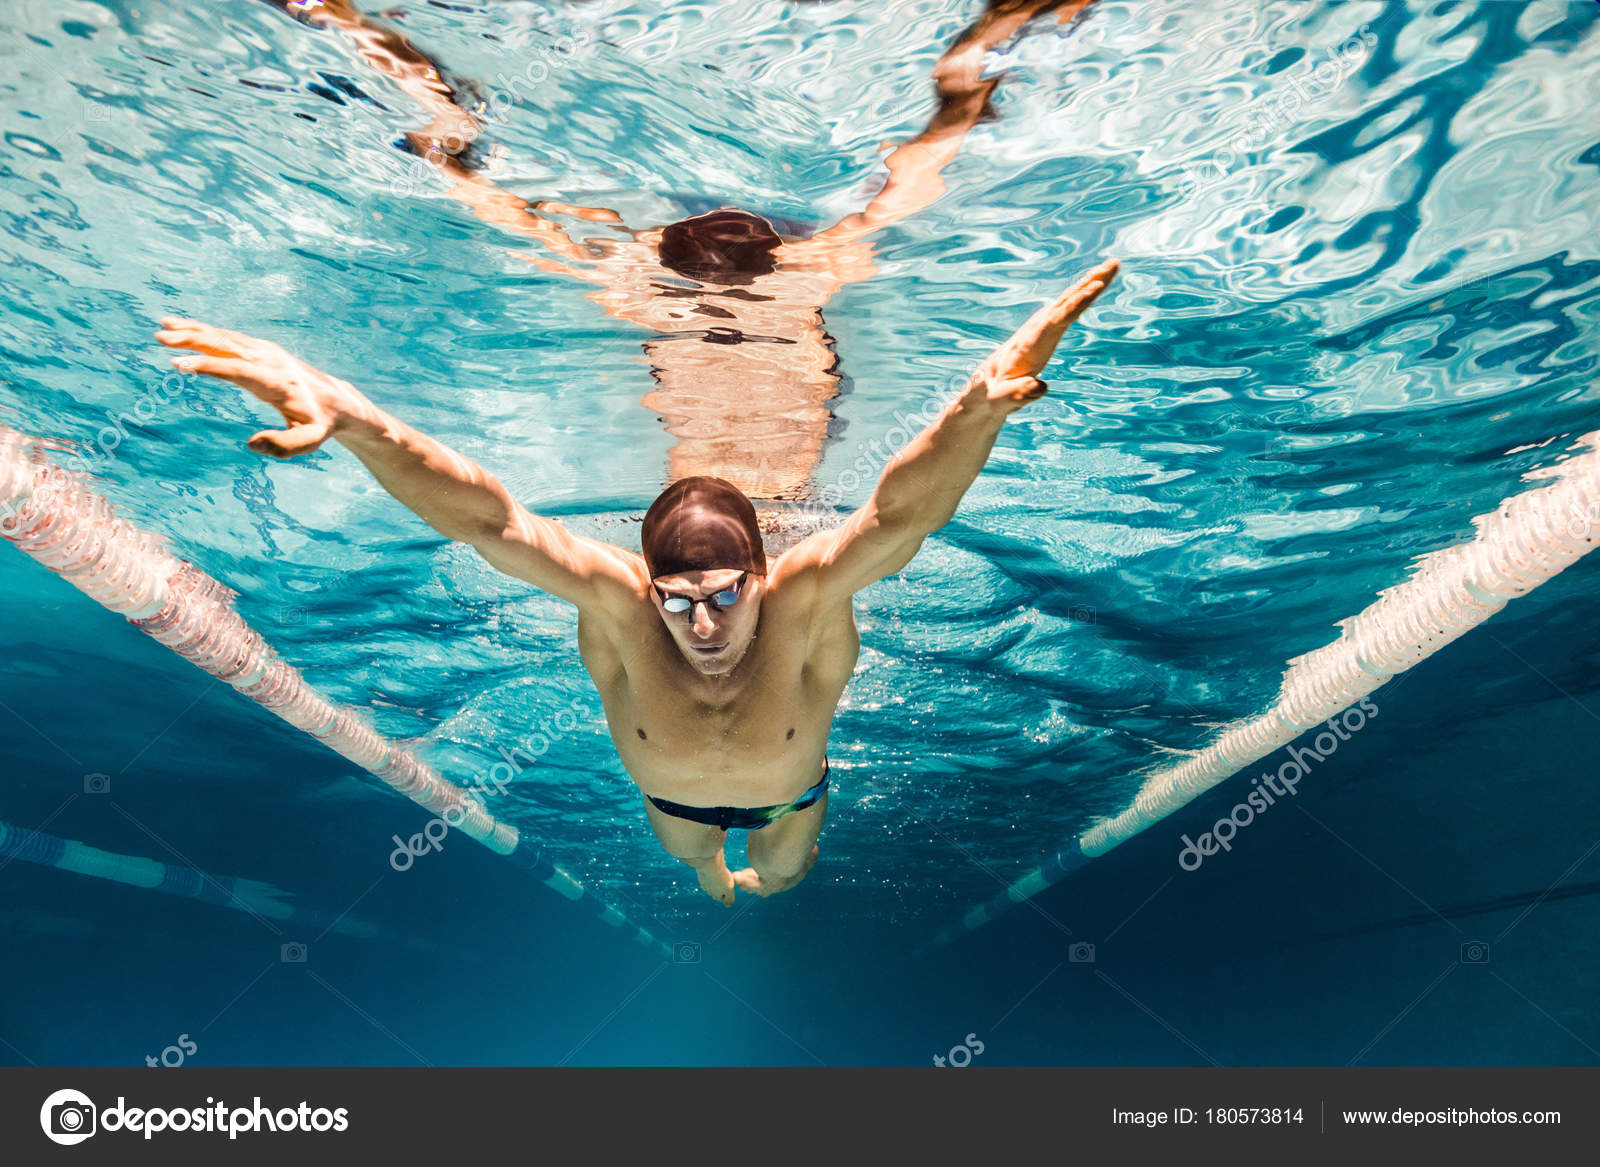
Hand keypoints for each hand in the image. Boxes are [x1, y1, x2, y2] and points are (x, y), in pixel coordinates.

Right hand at [155, 319, 353, 457]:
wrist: (336, 401)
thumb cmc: (319, 425)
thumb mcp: (308, 442)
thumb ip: (283, 446)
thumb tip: (251, 443)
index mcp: (274, 382)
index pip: (236, 370)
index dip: (207, 366)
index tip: (178, 363)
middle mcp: (268, 361)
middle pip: (226, 346)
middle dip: (192, 339)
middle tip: (160, 337)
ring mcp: (265, 351)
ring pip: (225, 337)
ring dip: (193, 330)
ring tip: (163, 327)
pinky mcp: (262, 349)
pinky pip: (229, 337)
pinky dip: (206, 331)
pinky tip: (184, 328)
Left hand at [970, 258, 1117, 409]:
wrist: (985, 391)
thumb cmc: (994, 397)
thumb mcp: (1003, 399)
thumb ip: (1019, 393)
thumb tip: (1039, 387)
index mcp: (1028, 344)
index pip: (1056, 320)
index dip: (1075, 304)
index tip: (1095, 287)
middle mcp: (1035, 330)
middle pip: (1066, 302)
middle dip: (1090, 282)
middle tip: (1115, 263)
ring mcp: (1040, 328)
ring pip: (1068, 300)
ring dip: (1091, 282)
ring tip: (1112, 266)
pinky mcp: (1045, 331)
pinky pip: (1068, 309)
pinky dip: (1083, 295)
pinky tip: (1095, 286)